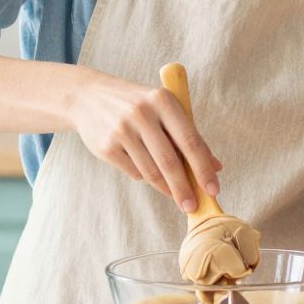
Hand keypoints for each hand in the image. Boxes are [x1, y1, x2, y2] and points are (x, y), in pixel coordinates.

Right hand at [68, 69, 220, 209]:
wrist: (88, 97)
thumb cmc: (137, 104)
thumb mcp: (164, 109)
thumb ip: (189, 135)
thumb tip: (216, 167)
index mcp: (163, 100)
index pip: (190, 141)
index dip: (203, 168)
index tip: (213, 190)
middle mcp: (142, 114)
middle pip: (170, 162)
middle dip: (184, 188)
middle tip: (193, 206)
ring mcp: (121, 130)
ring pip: (151, 171)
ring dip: (165, 187)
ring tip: (173, 193)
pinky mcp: (106, 146)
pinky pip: (133, 171)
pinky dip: (143, 175)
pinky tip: (143, 166)